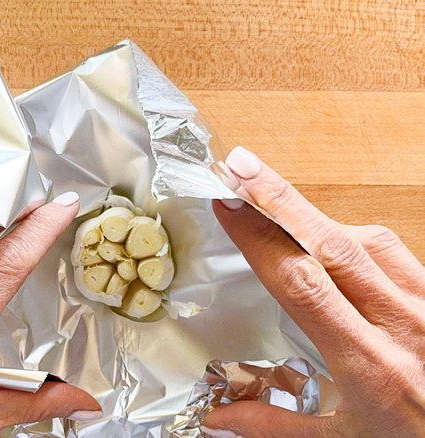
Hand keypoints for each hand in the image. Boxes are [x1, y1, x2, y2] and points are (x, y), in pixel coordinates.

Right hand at [205, 147, 424, 437]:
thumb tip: (220, 417)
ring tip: (272, 194)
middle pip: (330, 241)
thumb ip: (275, 426)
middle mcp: (400, 324)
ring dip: (313, 213)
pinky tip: (332, 235)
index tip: (227, 208)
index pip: (300, 281)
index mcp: (368, 364)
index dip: (258, 238)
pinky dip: (355, 234)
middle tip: (240, 165)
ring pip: (366, 238)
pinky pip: (396, 250)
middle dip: (278, 197)